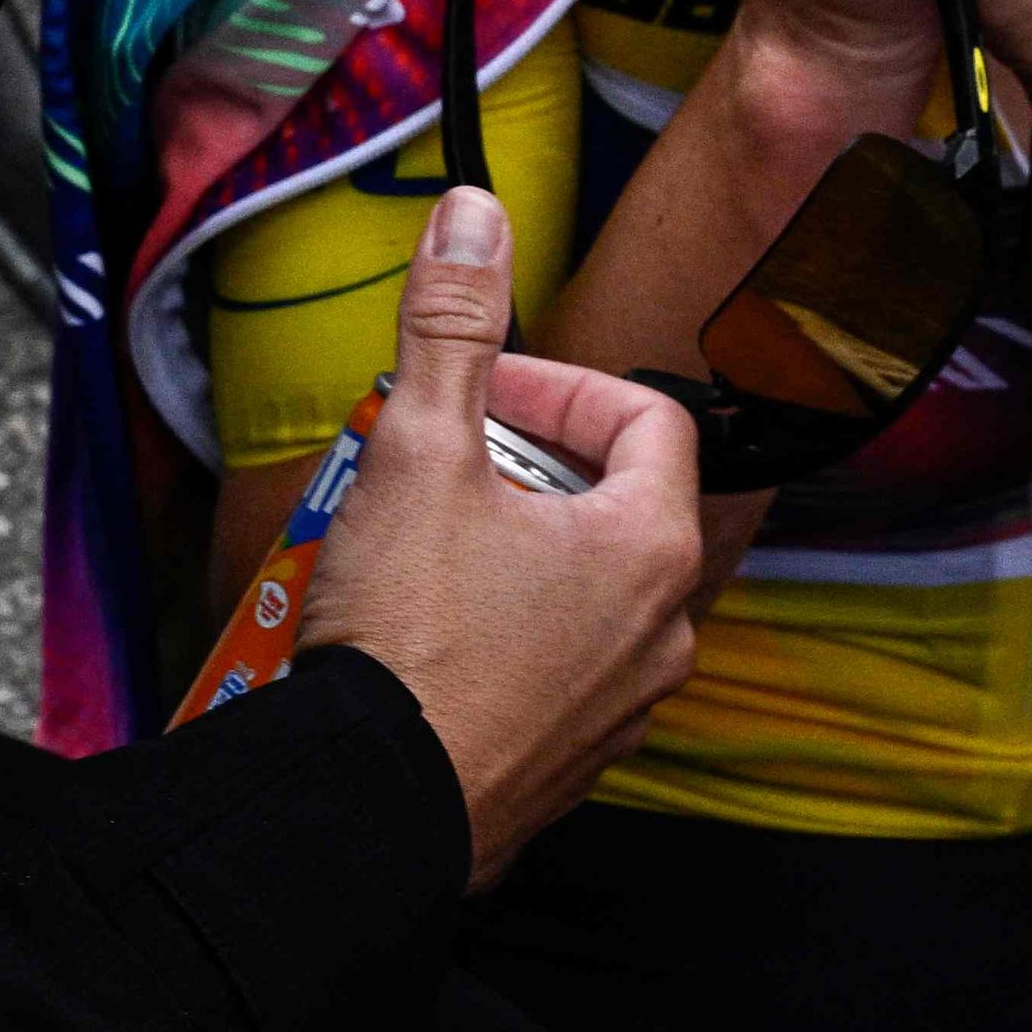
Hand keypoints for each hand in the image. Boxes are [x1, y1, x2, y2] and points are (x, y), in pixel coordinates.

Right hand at [294, 187, 704, 882]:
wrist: (369, 811)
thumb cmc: (409, 645)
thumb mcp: (419, 456)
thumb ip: (452, 329)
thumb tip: (475, 220)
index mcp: (651, 547)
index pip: (645, 419)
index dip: (560, 386)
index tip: (484, 395)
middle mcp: (663, 631)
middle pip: (604, 503)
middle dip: (510, 469)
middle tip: (427, 467)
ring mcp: (621, 707)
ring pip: (570, 589)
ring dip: (498, 550)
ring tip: (405, 547)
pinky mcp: (568, 764)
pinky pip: (544, 667)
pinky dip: (491, 633)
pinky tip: (413, 636)